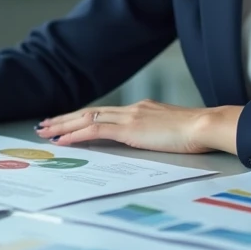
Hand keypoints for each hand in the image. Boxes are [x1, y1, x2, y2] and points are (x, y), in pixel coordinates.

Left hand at [35, 99, 240, 154]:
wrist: (206, 126)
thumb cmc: (197, 132)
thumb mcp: (172, 130)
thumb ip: (156, 133)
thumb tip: (150, 140)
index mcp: (140, 110)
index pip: (104, 113)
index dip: (82, 117)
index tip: (66, 122)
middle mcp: (131, 109)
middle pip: (89, 112)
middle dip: (65, 119)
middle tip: (44, 124)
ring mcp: (129, 117)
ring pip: (87, 119)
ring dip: (63, 125)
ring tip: (45, 131)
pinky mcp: (129, 129)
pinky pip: (95, 131)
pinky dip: (76, 134)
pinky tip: (63, 140)